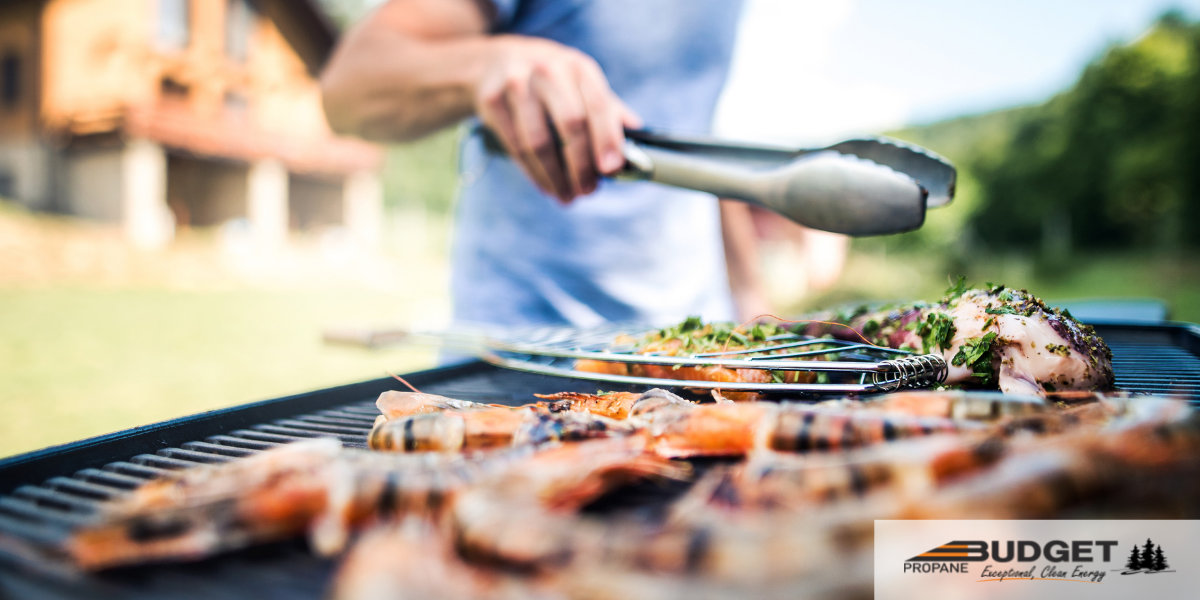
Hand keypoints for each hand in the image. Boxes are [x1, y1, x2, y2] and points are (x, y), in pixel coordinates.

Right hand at [473, 36, 641, 201]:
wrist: (493, 62)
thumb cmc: (549, 78)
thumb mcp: (578, 82)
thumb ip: (607, 107)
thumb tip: (638, 132)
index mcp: (578, 67)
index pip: (599, 105)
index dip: (607, 139)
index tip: (612, 169)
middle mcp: (548, 70)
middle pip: (570, 125)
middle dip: (581, 165)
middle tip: (588, 191)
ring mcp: (517, 84)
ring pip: (539, 142)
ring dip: (556, 177)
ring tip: (567, 196)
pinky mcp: (491, 100)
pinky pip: (515, 147)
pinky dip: (534, 174)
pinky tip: (546, 186)